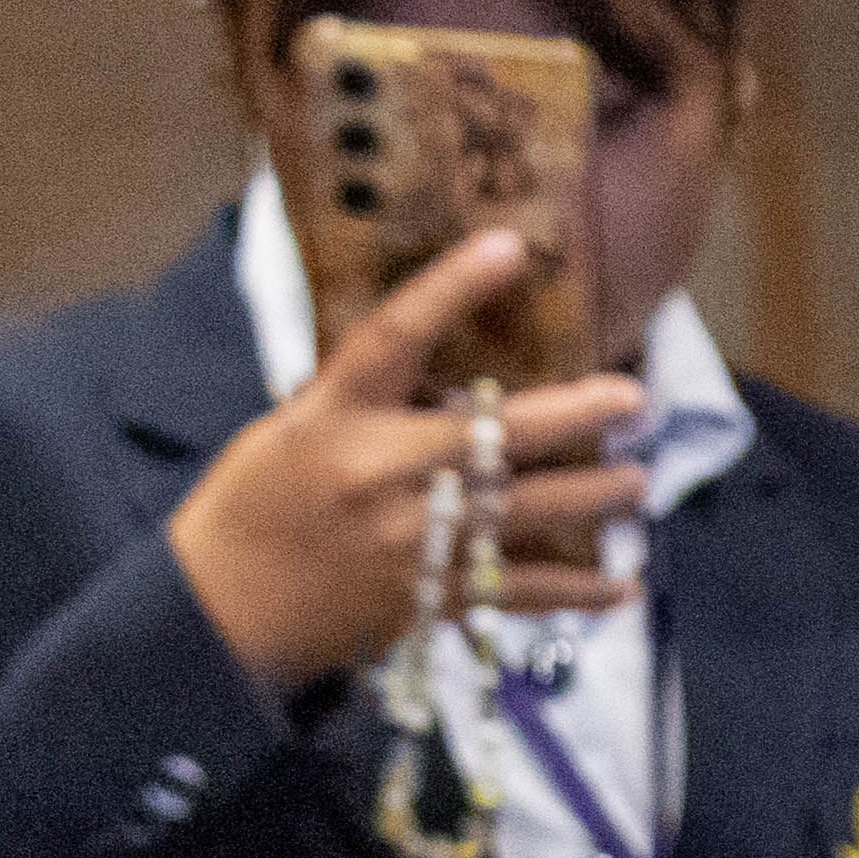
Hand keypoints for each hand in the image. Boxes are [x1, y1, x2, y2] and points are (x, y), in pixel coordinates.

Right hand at [165, 227, 646, 688]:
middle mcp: (378, 472)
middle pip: (494, 436)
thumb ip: (368, 404)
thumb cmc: (257, 505)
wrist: (220, 610)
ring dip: (592, 497)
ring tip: (638, 480)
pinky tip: (623, 588)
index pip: (395, 335)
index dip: (450, 287)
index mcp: (333, 416)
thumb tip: (447, 374)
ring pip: (525, 512)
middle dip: (573, 415)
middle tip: (633, 398)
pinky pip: (520, 593)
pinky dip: (578, 594)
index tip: (507, 247)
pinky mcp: (427, 597)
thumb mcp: (294, 430)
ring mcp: (408, 539)